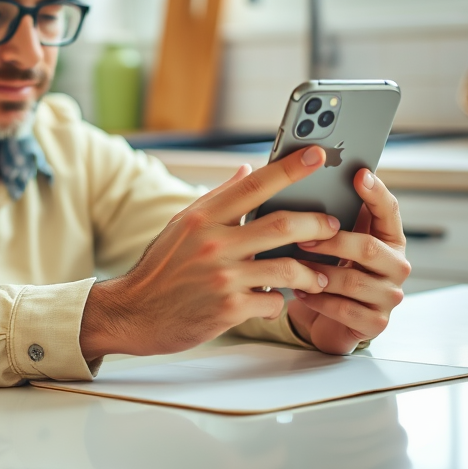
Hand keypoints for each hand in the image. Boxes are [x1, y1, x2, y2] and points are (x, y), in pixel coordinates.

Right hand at [79, 146, 340, 360]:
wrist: (134, 313)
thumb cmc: (162, 268)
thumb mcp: (183, 225)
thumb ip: (219, 198)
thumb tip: (248, 169)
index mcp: (203, 217)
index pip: (254, 184)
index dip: (290, 168)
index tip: (317, 154)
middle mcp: (213, 243)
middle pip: (281, 225)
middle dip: (316, 224)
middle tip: (333, 225)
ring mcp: (222, 277)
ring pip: (286, 268)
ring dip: (309, 272)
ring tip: (317, 274)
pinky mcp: (228, 310)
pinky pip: (272, 301)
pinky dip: (279, 301)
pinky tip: (275, 300)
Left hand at [287, 169, 410, 354]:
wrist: (327, 319)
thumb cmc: (329, 269)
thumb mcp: (334, 241)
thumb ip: (332, 214)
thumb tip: (305, 175)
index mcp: (390, 238)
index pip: (390, 211)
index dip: (375, 192)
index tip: (358, 173)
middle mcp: (396, 265)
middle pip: (369, 248)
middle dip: (332, 241)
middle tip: (301, 237)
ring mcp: (389, 296)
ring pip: (353, 280)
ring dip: (319, 272)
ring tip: (294, 266)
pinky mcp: (375, 322)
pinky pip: (344, 309)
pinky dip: (317, 299)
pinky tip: (299, 291)